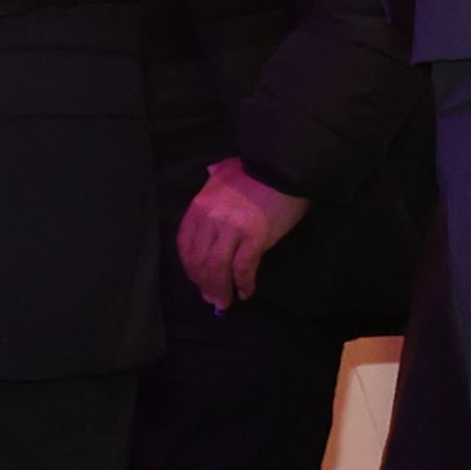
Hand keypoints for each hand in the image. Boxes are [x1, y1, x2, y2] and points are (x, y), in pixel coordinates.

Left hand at [174, 158, 309, 311]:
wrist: (285, 167)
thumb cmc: (256, 171)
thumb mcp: (223, 174)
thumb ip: (211, 186)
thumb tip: (208, 189)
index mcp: (199, 207)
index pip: (185, 246)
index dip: (190, 269)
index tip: (198, 282)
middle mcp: (210, 219)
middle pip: (199, 261)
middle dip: (204, 285)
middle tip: (213, 300)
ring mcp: (231, 228)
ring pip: (217, 268)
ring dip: (220, 289)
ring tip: (226, 302)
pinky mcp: (254, 236)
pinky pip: (243, 267)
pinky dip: (243, 283)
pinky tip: (246, 292)